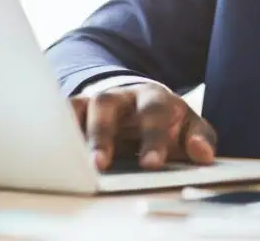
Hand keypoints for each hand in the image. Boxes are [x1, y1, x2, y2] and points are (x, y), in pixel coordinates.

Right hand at [69, 81, 216, 170]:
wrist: (143, 102)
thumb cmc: (167, 122)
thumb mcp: (190, 127)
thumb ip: (200, 138)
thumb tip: (203, 154)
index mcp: (154, 97)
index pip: (153, 111)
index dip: (153, 137)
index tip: (152, 164)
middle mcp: (122, 95)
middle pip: (107, 102)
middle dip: (103, 132)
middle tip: (100, 164)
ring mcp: (96, 101)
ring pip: (80, 106)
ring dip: (75, 133)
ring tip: (73, 163)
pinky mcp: (77, 110)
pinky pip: (62, 115)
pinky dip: (58, 130)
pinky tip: (55, 151)